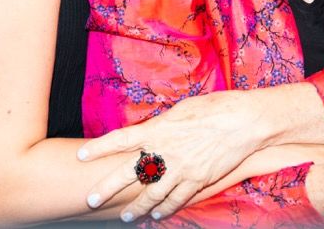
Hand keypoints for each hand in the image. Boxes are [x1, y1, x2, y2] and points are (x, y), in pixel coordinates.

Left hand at [78, 91, 264, 221]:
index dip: (99, 148)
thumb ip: (161, 125)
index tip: (81, 155)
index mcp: (158, 129)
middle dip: (107, 188)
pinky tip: (156, 215)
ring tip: (125, 216)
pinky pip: (177, 200)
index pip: (120, 139)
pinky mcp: (198, 181)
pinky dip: (165, 209)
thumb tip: (148, 131)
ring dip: (137, 207)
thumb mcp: (180, 110)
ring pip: (152, 194)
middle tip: (91, 199)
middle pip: (129, 173)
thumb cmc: (212, 108)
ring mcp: (181, 169)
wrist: (243, 121)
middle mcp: (165, 151)